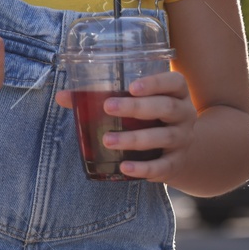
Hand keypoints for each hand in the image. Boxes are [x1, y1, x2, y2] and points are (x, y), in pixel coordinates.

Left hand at [54, 70, 199, 181]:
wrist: (178, 150)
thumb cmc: (148, 117)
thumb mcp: (135, 102)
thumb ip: (102, 96)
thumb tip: (63, 97)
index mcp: (176, 93)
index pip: (174, 82)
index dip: (155, 82)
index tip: (131, 87)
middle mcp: (185, 114)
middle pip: (167, 108)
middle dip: (137, 108)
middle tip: (108, 107)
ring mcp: (183, 139)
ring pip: (164, 137)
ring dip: (135, 138)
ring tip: (108, 140)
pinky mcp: (177, 163)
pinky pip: (163, 166)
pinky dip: (144, 168)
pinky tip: (125, 167)